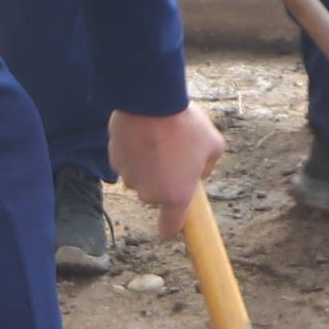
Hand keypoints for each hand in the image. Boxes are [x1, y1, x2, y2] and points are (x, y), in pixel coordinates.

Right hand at [108, 105, 225, 239]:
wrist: (151, 100)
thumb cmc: (185, 124)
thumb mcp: (214, 145)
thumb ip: (208, 166)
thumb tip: (198, 172)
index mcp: (175, 195)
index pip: (169, 228)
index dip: (171, 225)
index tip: (175, 219)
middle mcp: (149, 193)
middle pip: (156, 195)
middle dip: (164, 180)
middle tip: (174, 155)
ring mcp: (129, 177)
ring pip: (140, 178)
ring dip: (147, 166)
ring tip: (159, 139)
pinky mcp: (114, 160)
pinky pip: (127, 162)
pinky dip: (134, 152)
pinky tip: (143, 133)